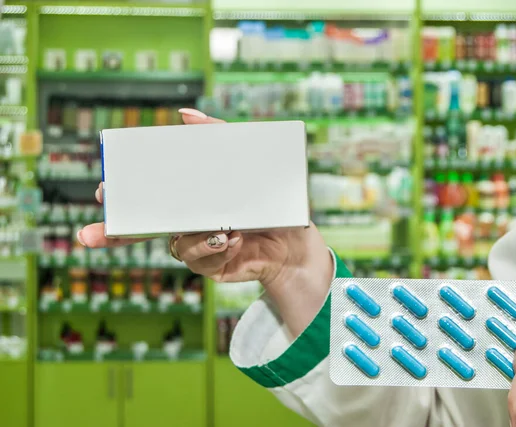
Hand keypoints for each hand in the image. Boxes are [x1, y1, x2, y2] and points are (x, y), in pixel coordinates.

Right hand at [77, 109, 333, 335]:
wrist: (298, 236)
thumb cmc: (270, 197)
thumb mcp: (248, 159)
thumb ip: (218, 135)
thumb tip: (185, 115)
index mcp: (190, 200)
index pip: (151, 198)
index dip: (124, 198)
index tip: (104, 193)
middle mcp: (189, 225)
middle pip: (146, 229)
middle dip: (122, 230)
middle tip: (106, 225)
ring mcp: (200, 247)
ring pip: (178, 246)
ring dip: (196, 237)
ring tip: (223, 227)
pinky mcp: (216, 266)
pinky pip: (204, 262)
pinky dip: (218, 248)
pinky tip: (235, 237)